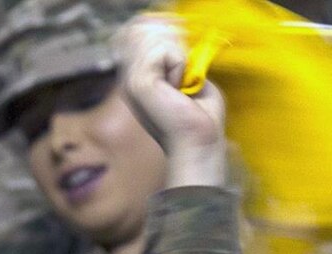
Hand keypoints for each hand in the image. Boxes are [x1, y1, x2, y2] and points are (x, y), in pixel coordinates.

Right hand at [117, 15, 227, 189]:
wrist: (199, 142)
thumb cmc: (201, 118)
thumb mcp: (190, 79)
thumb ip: (180, 60)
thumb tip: (175, 39)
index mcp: (140, 81)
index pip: (142, 37)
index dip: (166, 40)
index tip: (182, 66)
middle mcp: (130, 80)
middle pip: (146, 32)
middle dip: (174, 46)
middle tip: (183, 80)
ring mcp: (132, 81)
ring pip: (154, 38)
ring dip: (178, 58)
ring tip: (180, 87)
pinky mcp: (140, 82)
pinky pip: (163, 50)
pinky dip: (179, 64)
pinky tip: (178, 88)